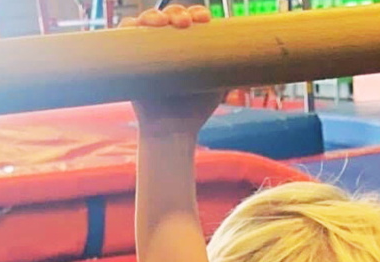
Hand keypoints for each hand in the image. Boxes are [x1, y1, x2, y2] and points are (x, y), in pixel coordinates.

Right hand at [123, 5, 224, 135]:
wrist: (172, 131)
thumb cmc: (195, 110)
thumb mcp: (217, 85)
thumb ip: (228, 69)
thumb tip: (255, 58)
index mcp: (188, 44)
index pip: (192, 19)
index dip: (197, 14)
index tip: (205, 20)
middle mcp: (168, 42)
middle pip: (170, 15)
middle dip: (178, 13)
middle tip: (185, 23)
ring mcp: (147, 47)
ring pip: (148, 20)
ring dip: (154, 15)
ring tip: (162, 23)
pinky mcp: (129, 57)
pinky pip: (124, 34)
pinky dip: (129, 25)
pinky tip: (138, 26)